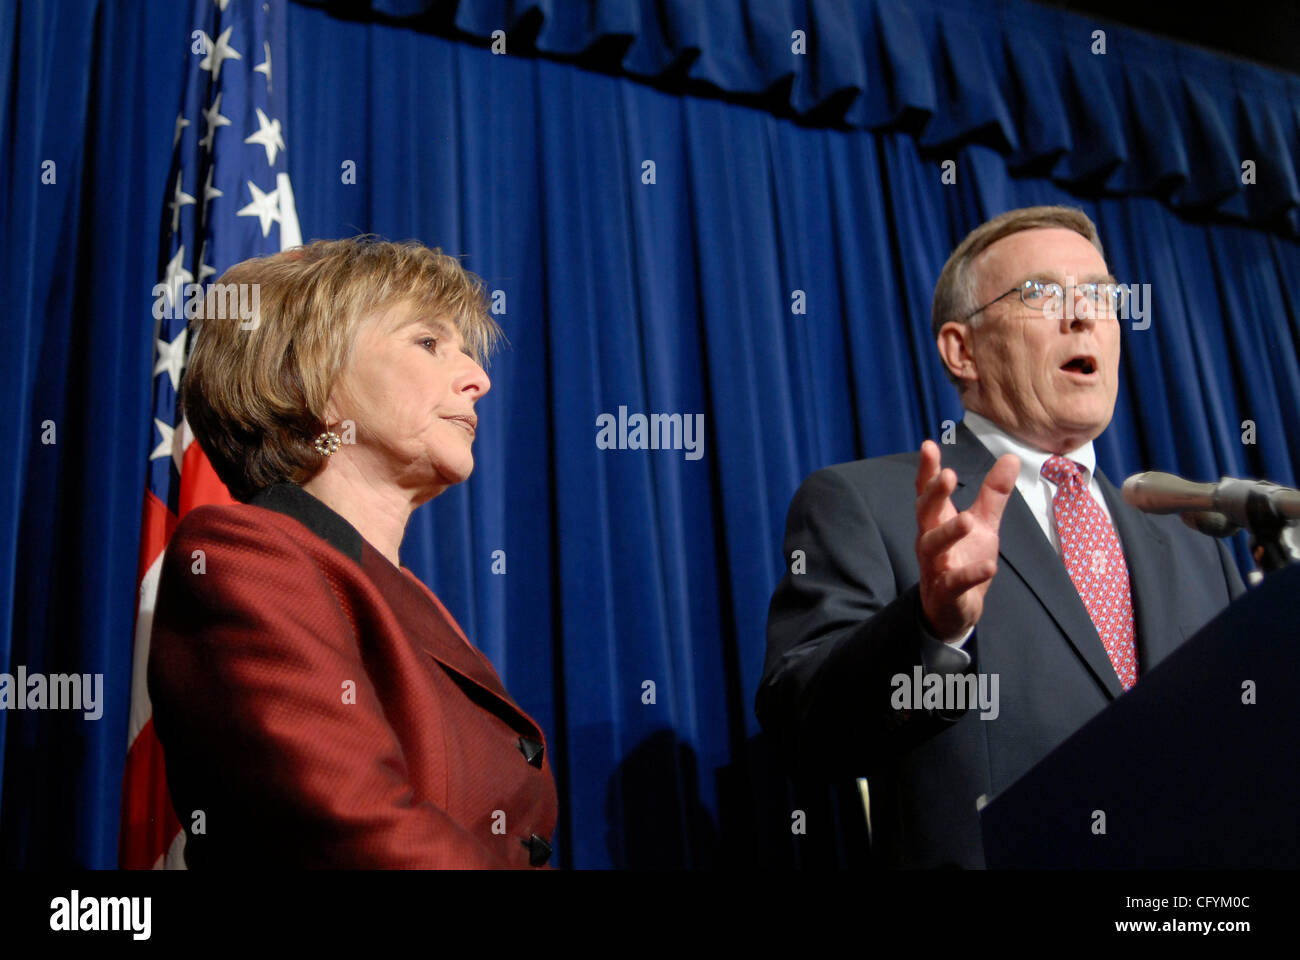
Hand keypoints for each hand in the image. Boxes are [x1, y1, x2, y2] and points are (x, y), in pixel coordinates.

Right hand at [914, 440, 1018, 638]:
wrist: (954, 610)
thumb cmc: (964, 559)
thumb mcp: (984, 524)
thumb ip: (993, 493)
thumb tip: (1010, 457)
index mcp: (937, 521)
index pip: (927, 492)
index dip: (927, 470)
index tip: (928, 445)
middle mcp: (930, 540)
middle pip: (924, 513)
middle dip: (933, 494)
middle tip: (947, 474)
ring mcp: (935, 566)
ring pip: (933, 546)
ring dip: (949, 532)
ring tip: (968, 520)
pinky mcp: (947, 592)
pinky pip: (955, 582)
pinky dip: (971, 574)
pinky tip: (989, 566)